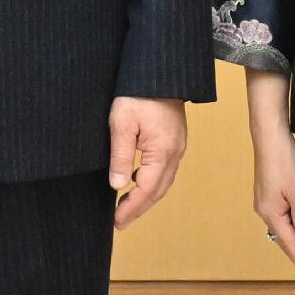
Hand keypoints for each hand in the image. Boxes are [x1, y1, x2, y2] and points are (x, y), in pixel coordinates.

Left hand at [107, 98, 186, 227]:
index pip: (147, 189)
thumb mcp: (122, 123)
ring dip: (147, 197)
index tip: (117, 220)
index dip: (132, 207)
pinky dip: (152, 182)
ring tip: (127, 207)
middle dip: (139, 208)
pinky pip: (166, 169)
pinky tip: (138, 182)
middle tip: (121, 222)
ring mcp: (178, 146)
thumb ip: (121, 156)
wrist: (160, 72)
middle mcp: (175, 152)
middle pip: (159, 190)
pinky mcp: (175, 139)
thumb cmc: (138, 94)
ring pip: (164, 181)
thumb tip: (118, 185)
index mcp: (163, 151)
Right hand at [251, 131, 294, 287]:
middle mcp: (265, 211)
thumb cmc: (285, 161)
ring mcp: (265, 202)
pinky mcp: (268, 194)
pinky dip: (293, 230)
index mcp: (271, 214)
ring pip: (283, 231)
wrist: (271, 136)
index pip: (292, 247)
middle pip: (285, 242)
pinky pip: (282, 220)